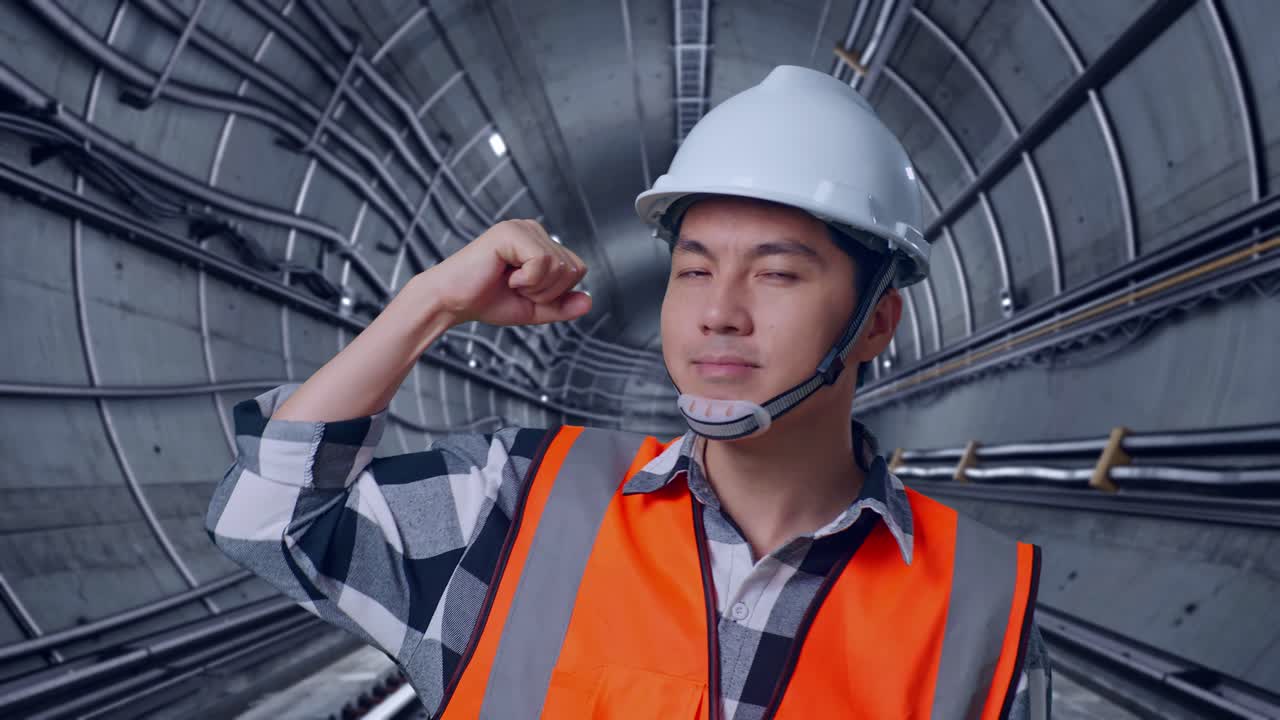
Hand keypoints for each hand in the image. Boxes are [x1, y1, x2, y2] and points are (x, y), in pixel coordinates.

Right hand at [424, 219, 590, 326]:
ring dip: (535, 287)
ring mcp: (522, 228)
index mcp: (540, 243)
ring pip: (560, 266)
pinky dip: (527, 280)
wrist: (451, 302)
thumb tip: (589, 301)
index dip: (556, 292)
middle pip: (573, 268)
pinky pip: (543, 262)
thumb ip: (562, 306)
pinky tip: (505, 276)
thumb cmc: (486, 301)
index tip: (525, 291)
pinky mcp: (510, 232)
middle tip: (515, 288)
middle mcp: (534, 230)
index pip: (577, 269)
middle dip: (547, 292)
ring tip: (509, 282)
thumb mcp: (533, 309)